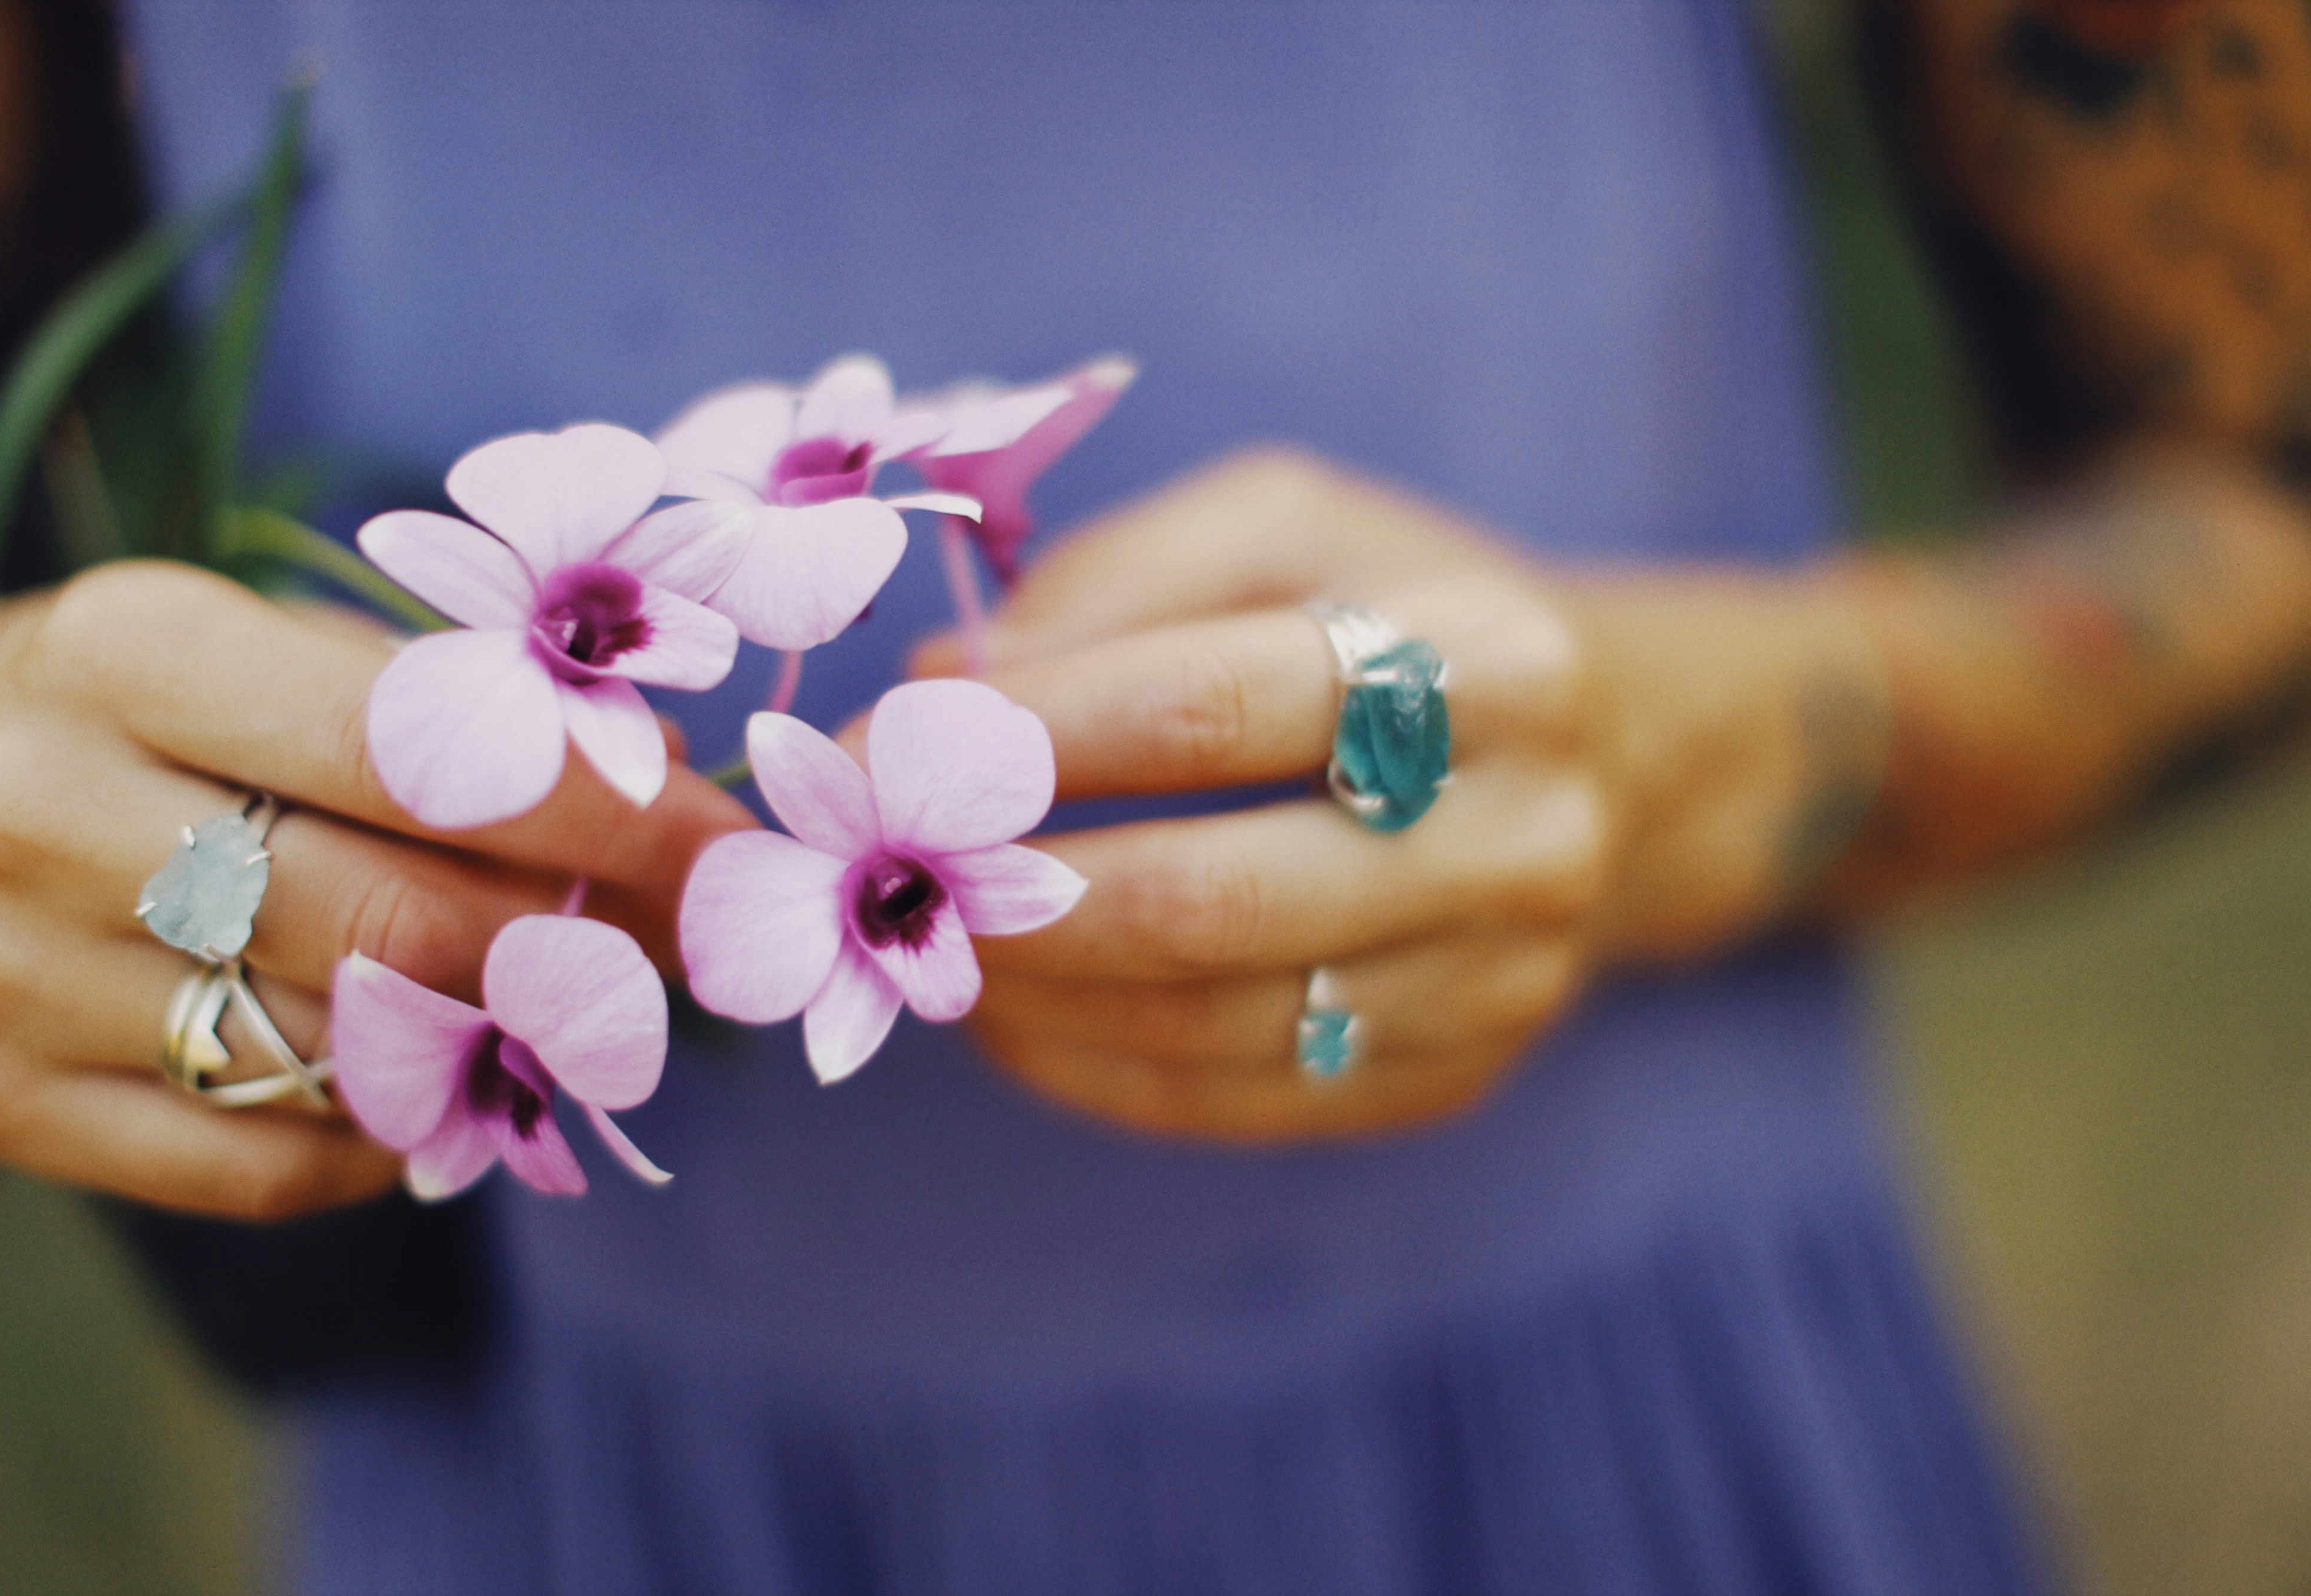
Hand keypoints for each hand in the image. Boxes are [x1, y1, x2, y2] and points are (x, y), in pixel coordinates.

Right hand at [0, 561, 750, 1217]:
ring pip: (332, 1053)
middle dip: (573, 944)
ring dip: (493, 1043)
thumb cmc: (155, 709)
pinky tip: (434, 1084)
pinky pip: (257, 1164)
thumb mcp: (277, 651)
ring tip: (572, 1007)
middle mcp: (40, 807)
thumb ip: (451, 715)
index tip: (725, 846)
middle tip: (677, 948)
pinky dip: (383, 1139)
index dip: (603, 810)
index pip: (419, 756)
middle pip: (388, 923)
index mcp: (126, 650)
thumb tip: (666, 783)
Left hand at [916, 450, 1887, 1141]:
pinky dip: (1088, 1065)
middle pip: (1211, 899)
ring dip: (1025, 991)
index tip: (865, 750)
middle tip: (868, 870)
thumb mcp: (1283, 526)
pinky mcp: (1457, 1077)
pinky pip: (1235, 1100)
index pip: (1209, 711)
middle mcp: (1522, 834)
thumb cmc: (1399, 617)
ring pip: (1209, 1024)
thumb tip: (942, 690)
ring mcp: (1501, 980)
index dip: (1015, 738)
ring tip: (918, 932)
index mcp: (1488, 660)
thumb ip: (1115, 579)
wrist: (1604, 760)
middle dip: (1001, 893)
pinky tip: (1009, 1005)